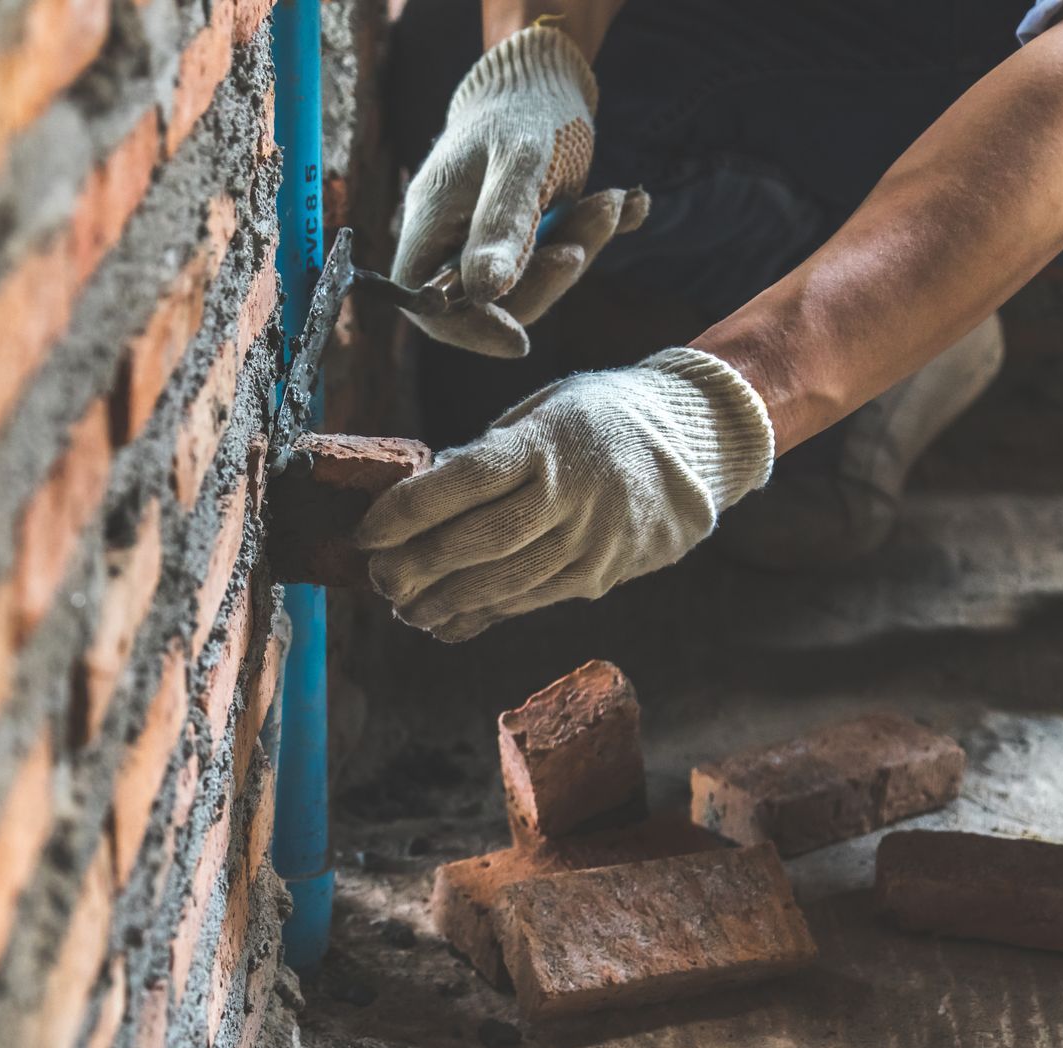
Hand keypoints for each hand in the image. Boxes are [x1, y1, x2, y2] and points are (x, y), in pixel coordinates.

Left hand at [357, 349, 775, 640]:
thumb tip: (420, 495)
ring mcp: (590, 541)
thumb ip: (485, 454)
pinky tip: (448, 620)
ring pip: (502, 583)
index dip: (406, 512)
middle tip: (378, 577)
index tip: (366, 531)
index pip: (462, 482)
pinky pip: (531, 601)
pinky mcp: (601, 575)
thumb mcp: (542, 412)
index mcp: (546, 443)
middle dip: (415, 566)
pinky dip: (483, 614)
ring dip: (443, 601)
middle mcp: (570, 495)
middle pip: (476, 542)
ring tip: (404, 607)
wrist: (696, 443)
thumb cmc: (597, 419)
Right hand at [392, 25, 645, 357]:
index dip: (469, 329)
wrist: (544, 78)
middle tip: (583, 244)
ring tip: (612, 202)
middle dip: (544, 281)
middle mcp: (453, 243)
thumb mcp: (518, 164)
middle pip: (488, 303)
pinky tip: (628, 206)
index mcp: (429, 228)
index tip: (519, 338)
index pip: (430, 307)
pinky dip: (594, 234)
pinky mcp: (526, 237)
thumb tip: (484, 292)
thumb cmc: (523, 112)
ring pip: (532, 282)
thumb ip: (501, 227)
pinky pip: (558, 255)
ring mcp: (489, 243)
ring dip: (580, 247)